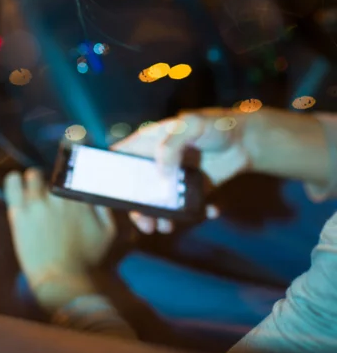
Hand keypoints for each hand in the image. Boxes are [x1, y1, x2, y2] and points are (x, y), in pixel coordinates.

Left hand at [4, 168, 115, 311]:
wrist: (61, 278)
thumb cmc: (86, 258)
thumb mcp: (107, 233)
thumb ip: (104, 208)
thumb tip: (96, 191)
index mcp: (82, 198)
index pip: (77, 173)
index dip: (75, 176)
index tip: (72, 182)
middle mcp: (60, 196)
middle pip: (56, 173)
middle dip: (56, 181)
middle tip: (54, 193)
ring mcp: (38, 203)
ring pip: (34, 175)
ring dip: (35, 180)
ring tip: (35, 189)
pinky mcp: (19, 212)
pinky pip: (12, 183)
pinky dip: (14, 179)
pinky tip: (16, 182)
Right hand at [112, 108, 258, 234]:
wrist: (247, 141)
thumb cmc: (217, 125)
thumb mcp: (191, 125)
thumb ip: (171, 145)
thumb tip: (159, 173)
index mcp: (149, 143)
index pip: (120, 157)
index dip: (109, 174)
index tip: (106, 194)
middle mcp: (157, 162)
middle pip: (136, 188)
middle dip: (137, 210)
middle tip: (146, 225)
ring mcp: (173, 178)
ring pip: (158, 203)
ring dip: (161, 218)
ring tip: (169, 227)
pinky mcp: (190, 190)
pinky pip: (186, 207)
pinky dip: (196, 214)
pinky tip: (210, 211)